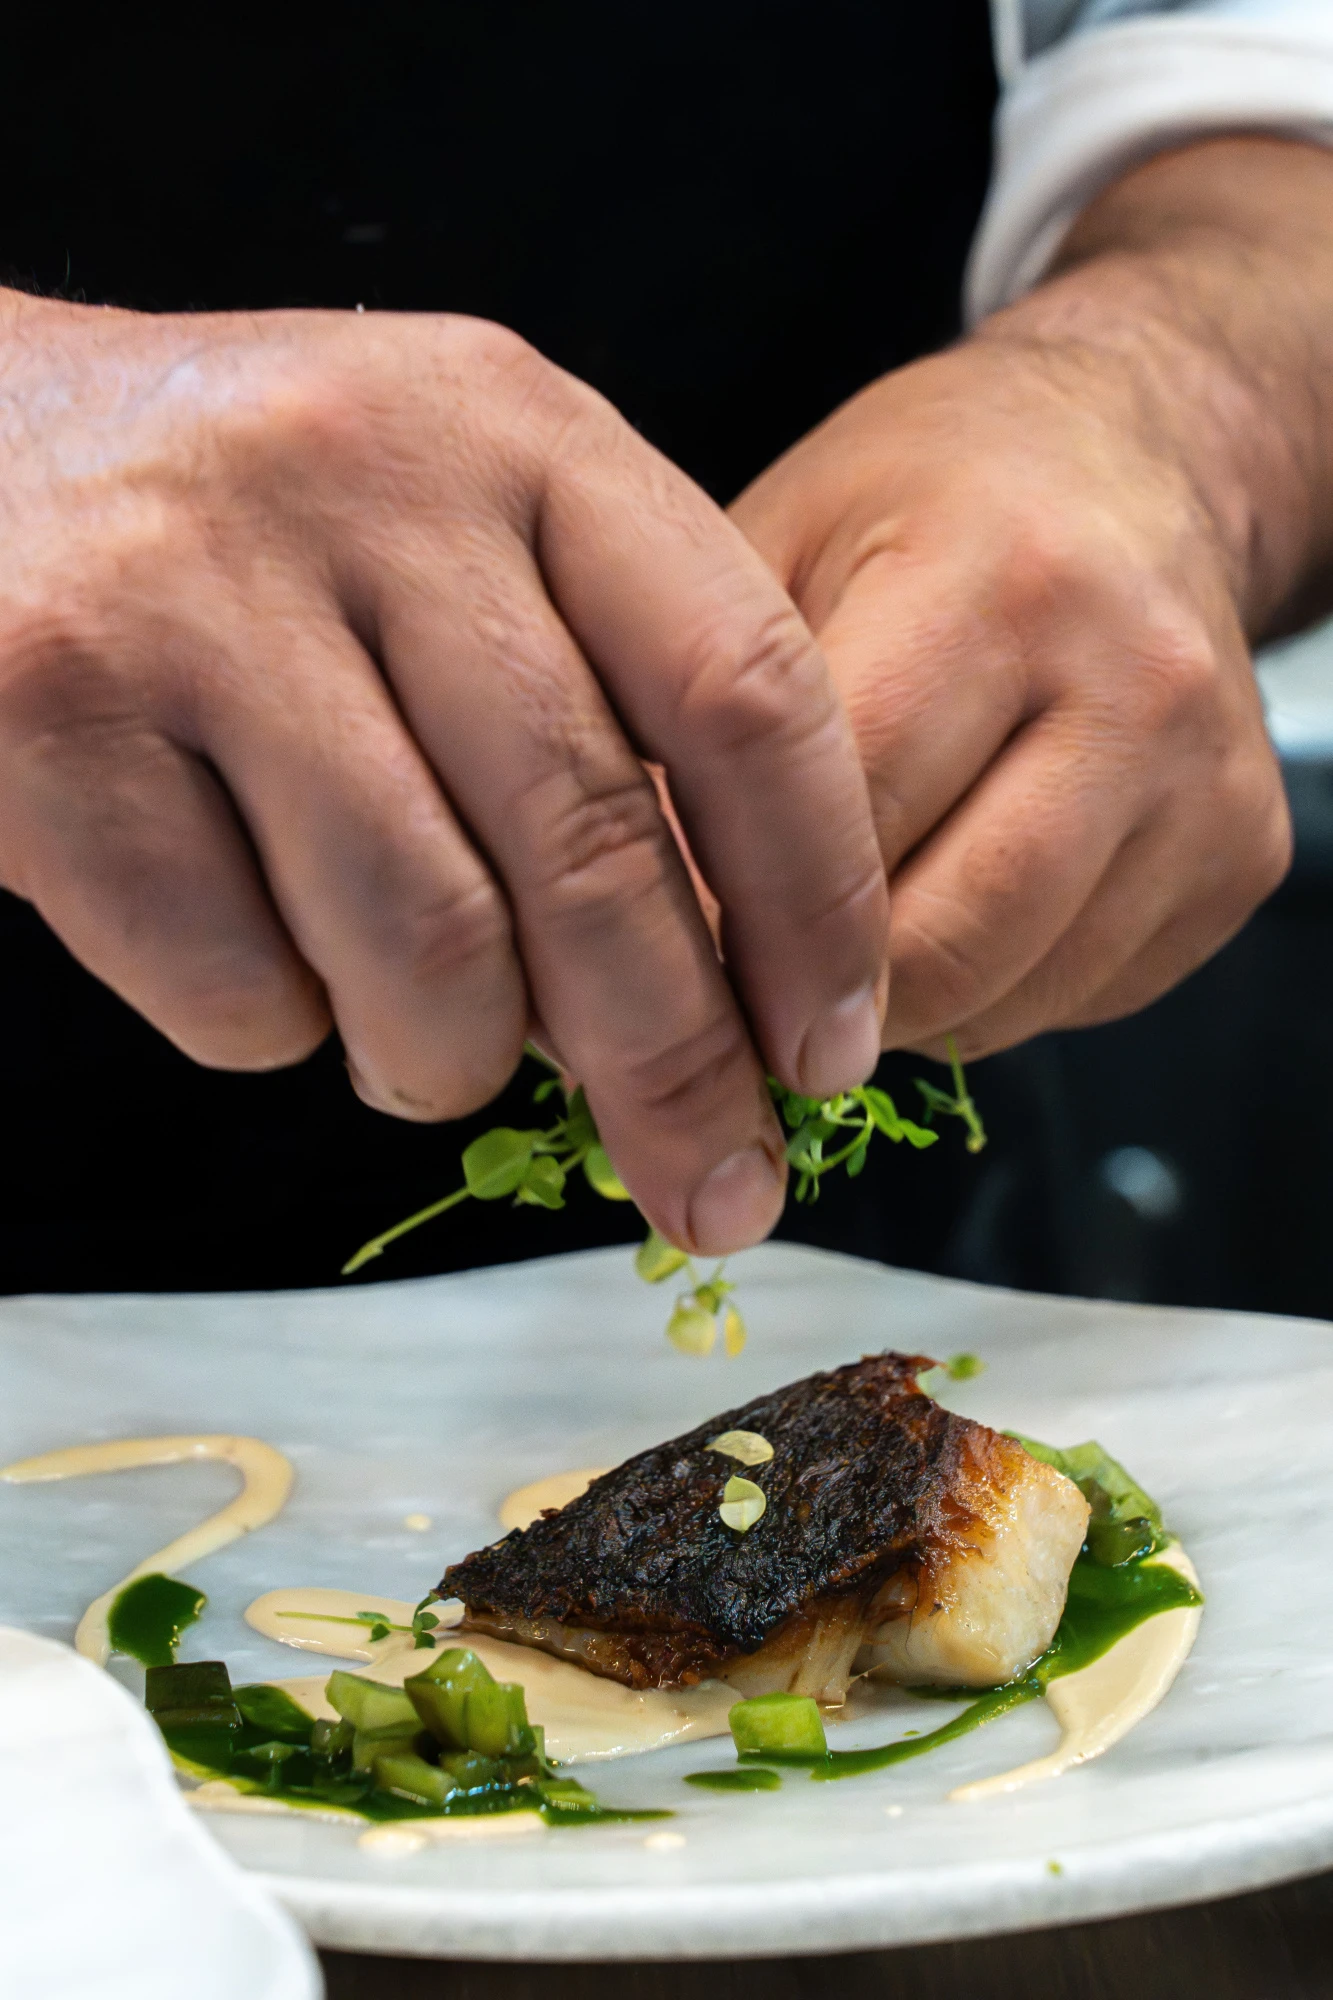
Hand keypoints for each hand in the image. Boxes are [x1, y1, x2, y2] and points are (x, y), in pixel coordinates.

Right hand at [0, 296, 889, 1251]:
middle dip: (678, 1067)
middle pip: (598, 846)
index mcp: (520, 431)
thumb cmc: (254, 541)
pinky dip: (275, 1030)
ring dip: (450, 1059)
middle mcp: (374, 485)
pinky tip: (255, 956)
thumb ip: (596, 708)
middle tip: (716, 1190)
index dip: (820, 903)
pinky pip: (237, 986)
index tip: (833, 1050)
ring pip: (426, 945)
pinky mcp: (52, 716)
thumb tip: (725, 997)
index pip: (747, 689)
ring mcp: (199, 595)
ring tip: (424, 1050)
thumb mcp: (456, 537)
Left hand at [732, 139, 1332, 1058]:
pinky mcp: (1244, 861)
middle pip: (936, 943)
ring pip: (1009, 997)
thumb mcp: (777, 536)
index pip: (841, 821)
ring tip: (830, 941)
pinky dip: (985, 992)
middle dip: (808, 994)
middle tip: (728, 989)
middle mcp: (1132, 684)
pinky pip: (1075, 999)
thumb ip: (698, 704)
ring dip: (895, 1006)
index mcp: (998, 581)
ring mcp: (1206, 784)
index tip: (653, 953)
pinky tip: (944, 906)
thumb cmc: (931, 498)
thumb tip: (620, 899)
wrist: (1133, 459)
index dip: (724, 913)